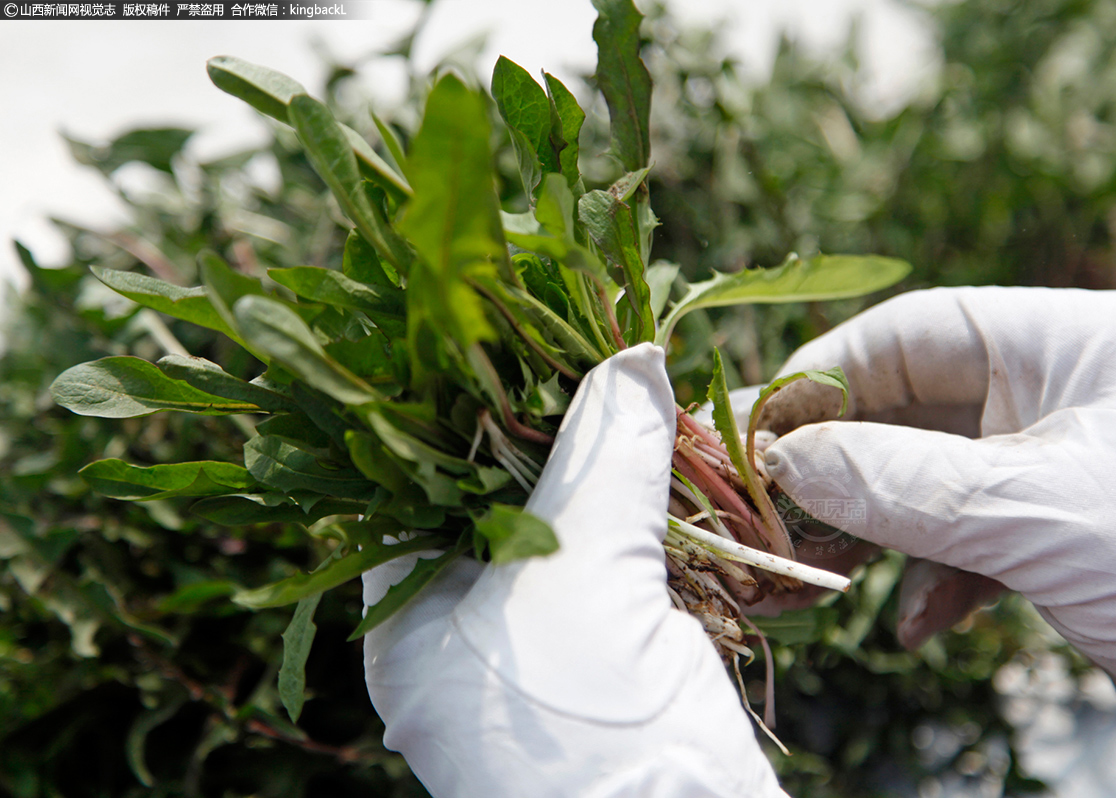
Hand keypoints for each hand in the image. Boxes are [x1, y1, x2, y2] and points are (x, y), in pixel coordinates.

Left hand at [362, 344, 786, 797]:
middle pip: (501, 496)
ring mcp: (544, 641)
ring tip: (637, 378)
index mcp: (415, 619)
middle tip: (586, 345)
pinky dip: (652, 506)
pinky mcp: (615, 650)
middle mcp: (467, 628)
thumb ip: (604, 459)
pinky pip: (626, 558)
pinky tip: (673, 449)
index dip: (457, 405)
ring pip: (573, 523)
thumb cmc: (587, 733)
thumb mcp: (581, 580)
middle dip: (550, 425)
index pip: (417, 483)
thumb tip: (633, 356)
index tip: (500, 332)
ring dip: (612, 459)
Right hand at [761, 287, 1115, 750]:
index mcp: (1074, 345)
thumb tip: (788, 461)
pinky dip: (930, 576)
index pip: (915, 333)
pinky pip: (967, 539)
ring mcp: (1059, 466)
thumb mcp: (1046, 517)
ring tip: (824, 574)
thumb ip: (908, 486)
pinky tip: (917, 622)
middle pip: (911, 407)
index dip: (827, 377)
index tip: (759, 432)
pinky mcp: (1061, 537)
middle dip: (841, 464)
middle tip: (770, 509)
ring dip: (874, 528)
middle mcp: (1061, 394)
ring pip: (929, 479)